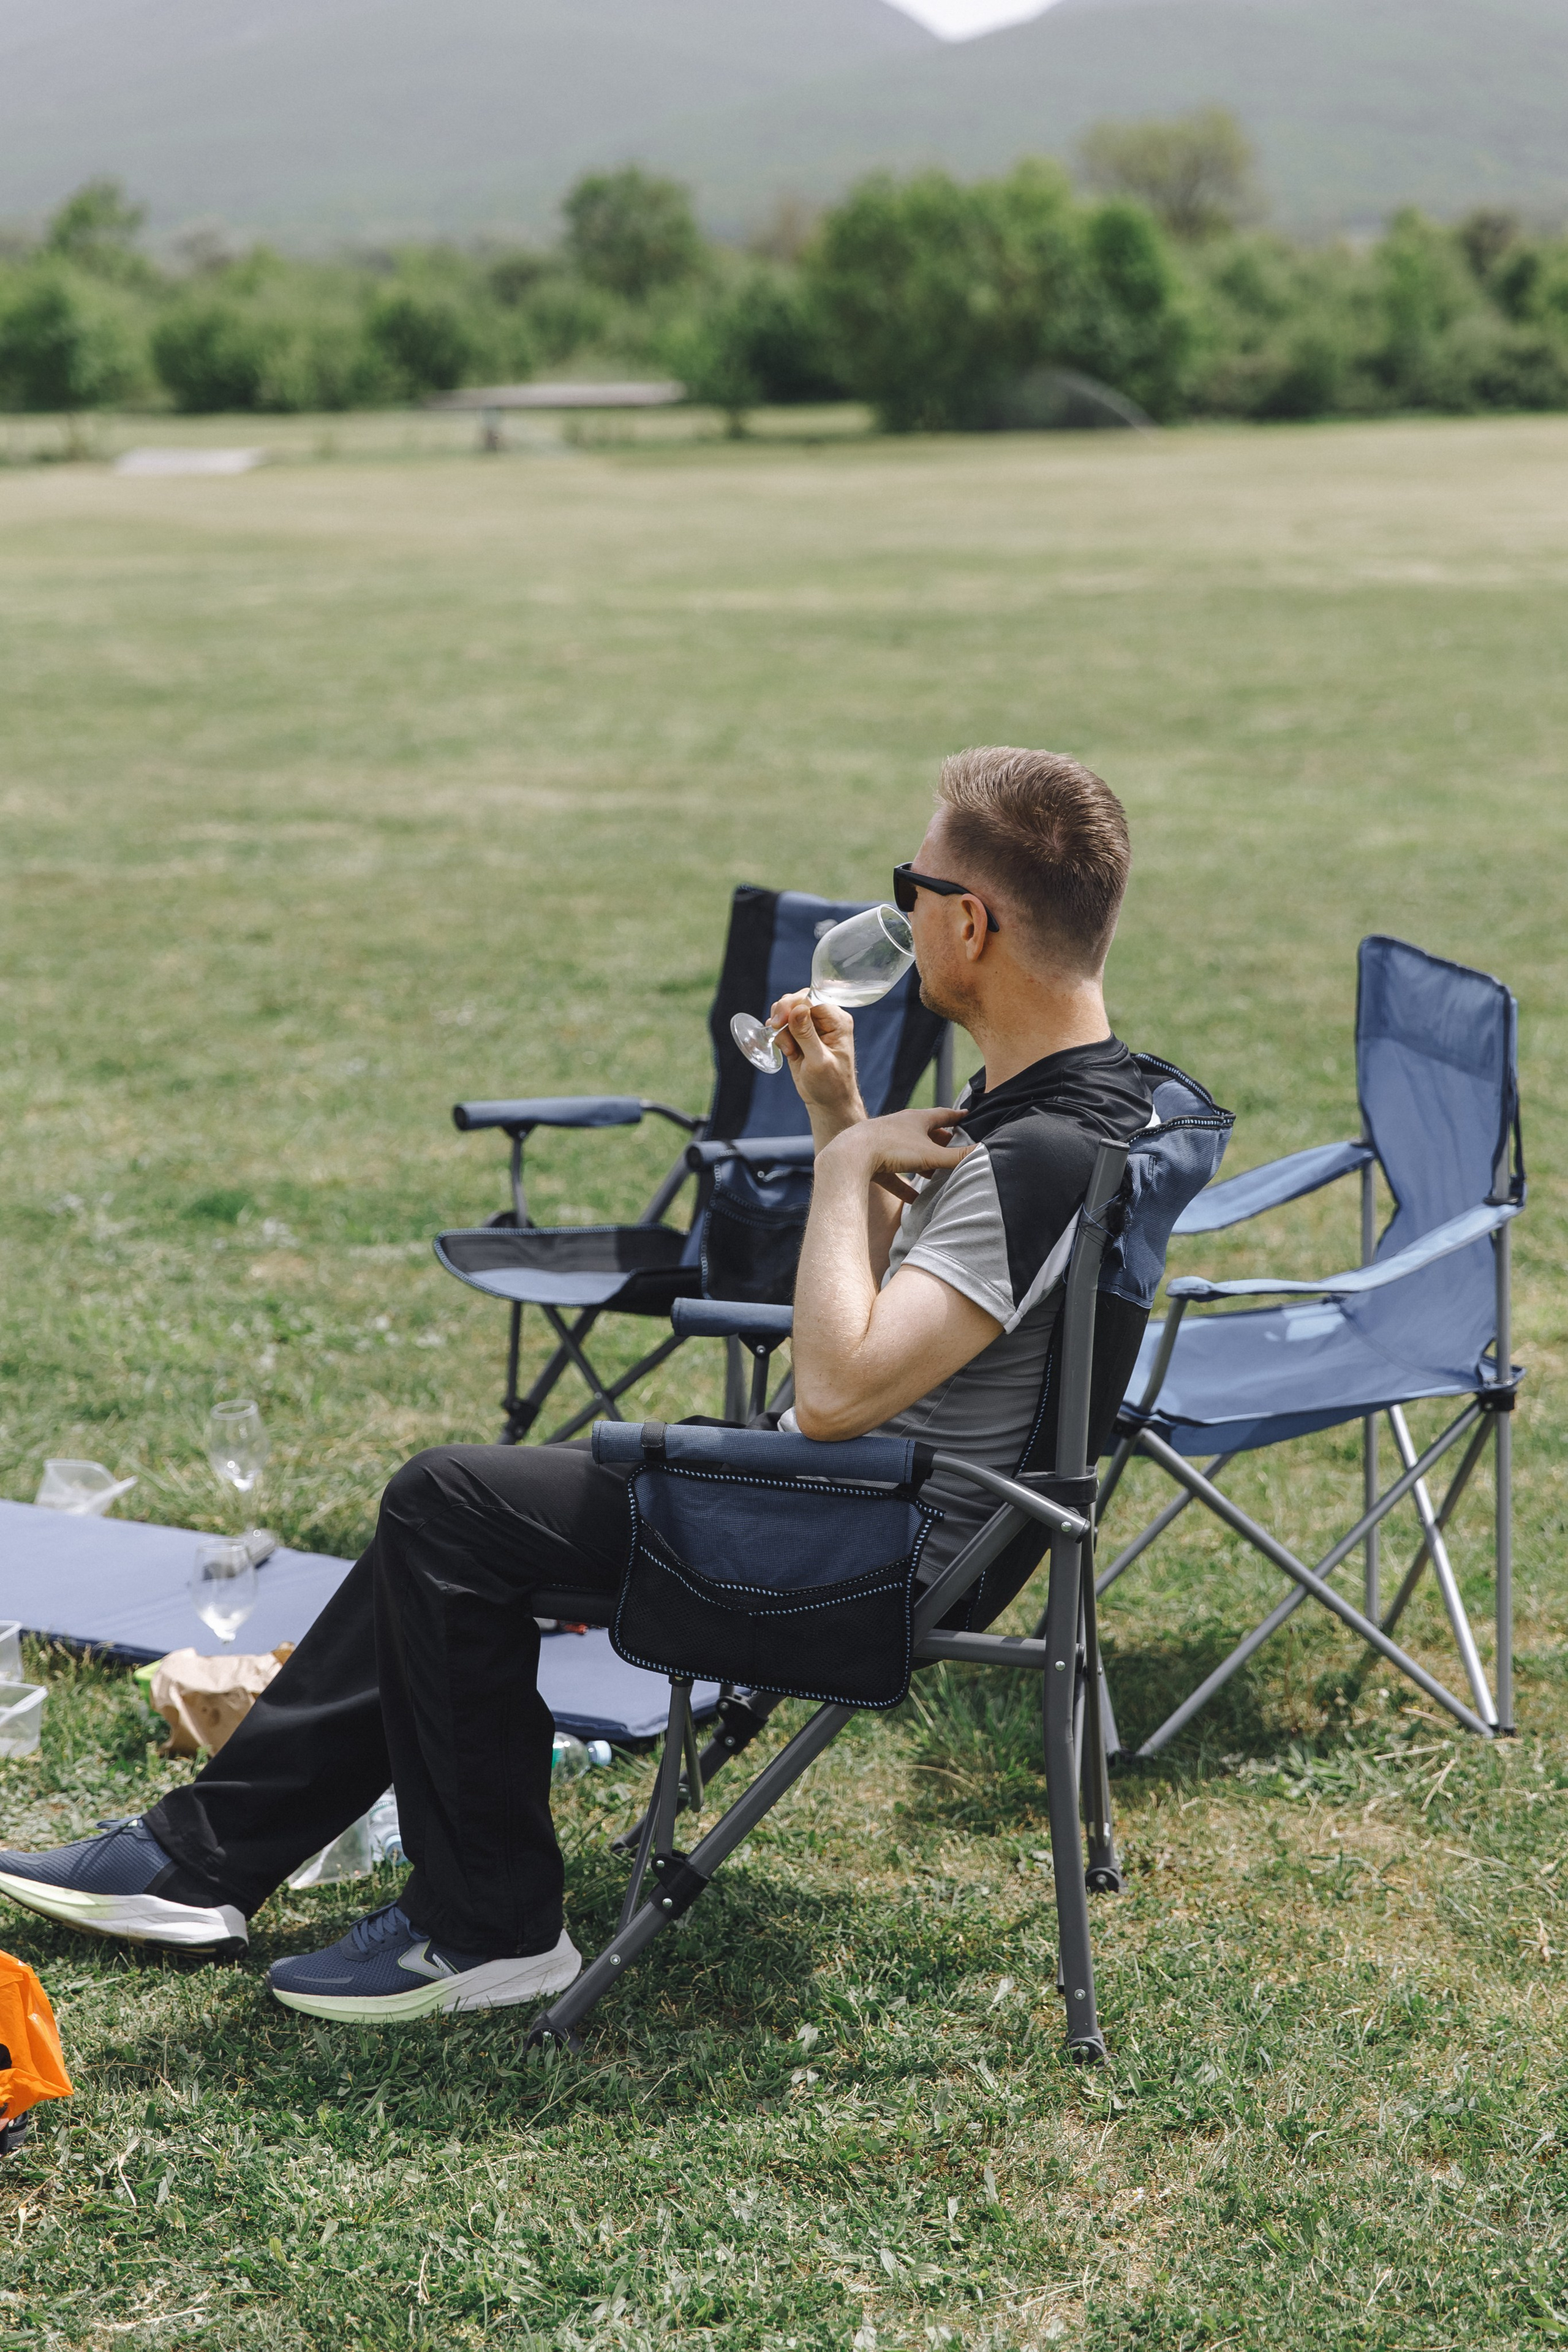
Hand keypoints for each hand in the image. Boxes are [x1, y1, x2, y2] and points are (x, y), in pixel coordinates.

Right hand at [769, 991, 864, 1141]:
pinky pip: (784, 1025)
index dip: (793, 1005)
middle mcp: (826, 1019)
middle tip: (776, 1029)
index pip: (812, 998)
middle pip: (799, 1000)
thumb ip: (807, 1035)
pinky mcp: (801, 1035)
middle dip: (784, 1013)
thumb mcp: (818, 1061)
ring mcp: (813, 1026)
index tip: (779, 1020)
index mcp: (837, 1021)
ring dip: (781, 1027)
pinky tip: (788, 1051)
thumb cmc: (830, 1085)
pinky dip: (780, 1035)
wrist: (828, 1102)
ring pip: (788, 1010)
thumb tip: (797, 1009)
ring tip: (788, 1049)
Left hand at [821, 1105, 971, 1205]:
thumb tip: (985, 1153)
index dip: (956, 1116)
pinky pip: (893, 1175)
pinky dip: (904, 1186)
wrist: (851, 1155)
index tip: (968, 1116)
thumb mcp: (930, 1154)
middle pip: (926, 1134)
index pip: (943, 1115)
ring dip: (923, 1165)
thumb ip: (957, 1157)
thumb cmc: (892, 1148)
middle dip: (940, 1142)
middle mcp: (900, 1127)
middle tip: (954, 1149)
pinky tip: (913, 1201)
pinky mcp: (873, 1162)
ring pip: (909, 1154)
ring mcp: (885, 1143)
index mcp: (917, 1119)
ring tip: (936, 1176)